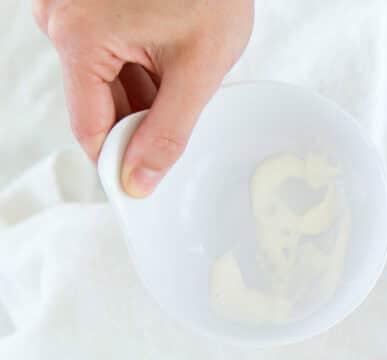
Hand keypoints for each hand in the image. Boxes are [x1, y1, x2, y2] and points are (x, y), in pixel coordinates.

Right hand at [33, 0, 252, 196]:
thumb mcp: (198, 70)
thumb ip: (169, 132)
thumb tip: (139, 180)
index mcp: (77, 38)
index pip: (89, 128)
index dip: (119, 161)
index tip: (147, 185)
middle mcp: (58, 20)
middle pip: (95, 103)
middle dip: (139, 122)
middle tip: (184, 127)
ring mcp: (67, 8)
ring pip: (103, 80)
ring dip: (142, 95)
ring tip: (182, 77)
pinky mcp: (84, 3)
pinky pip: (106, 54)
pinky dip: (138, 69)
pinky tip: (170, 63)